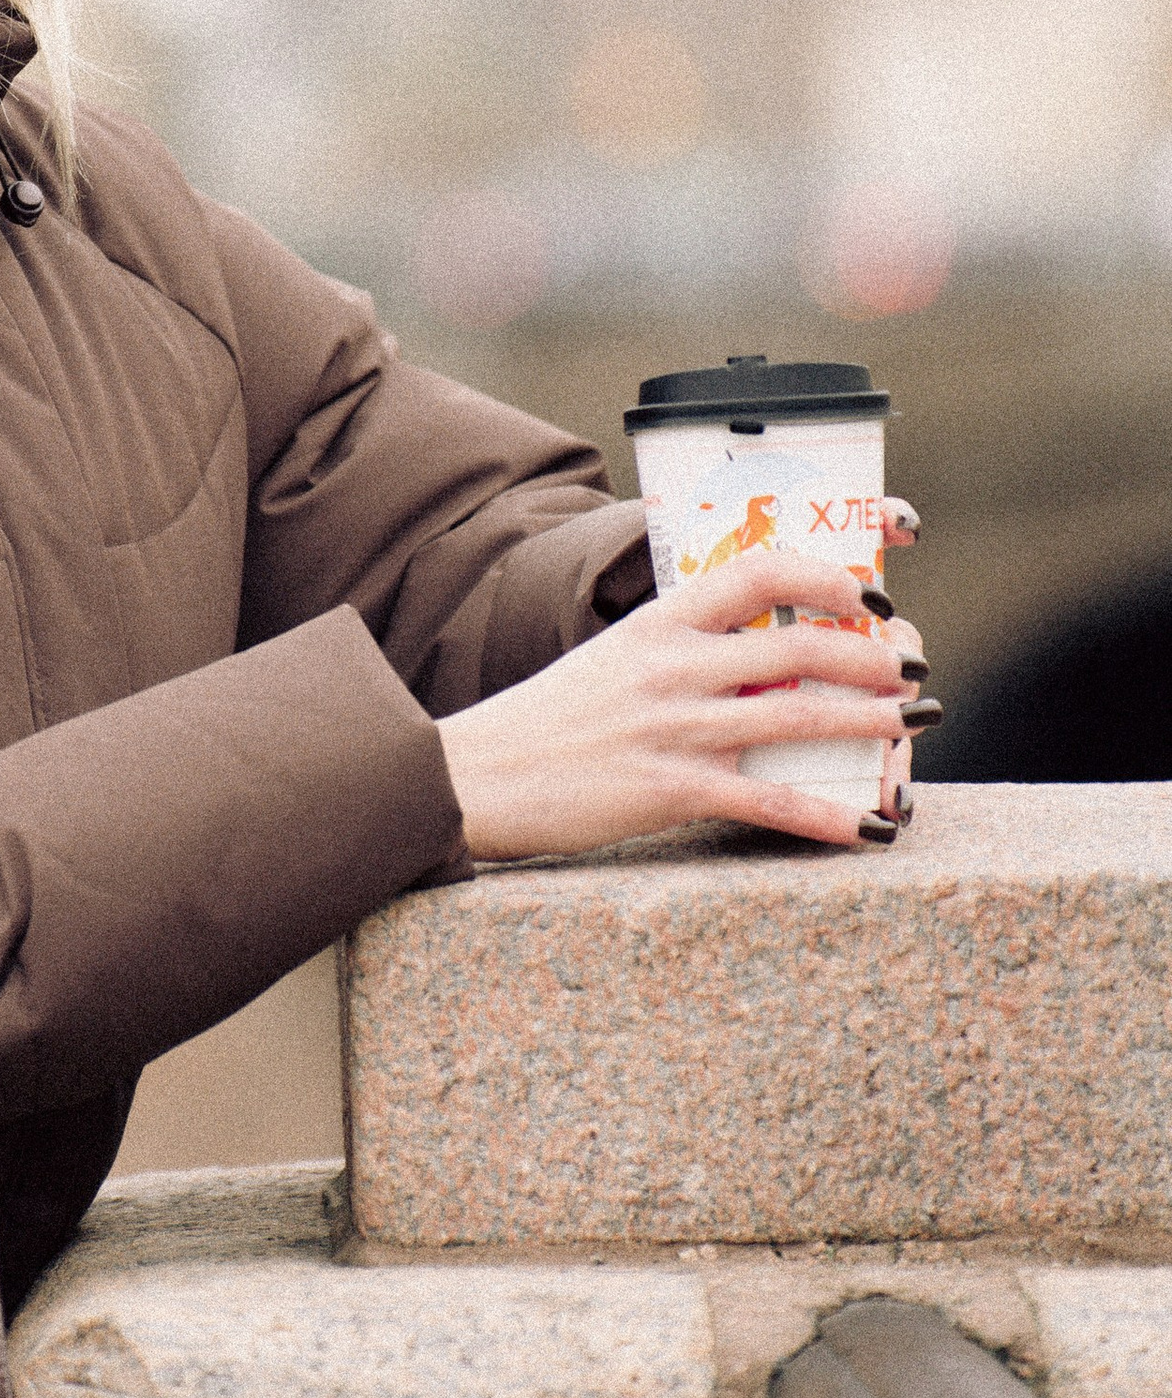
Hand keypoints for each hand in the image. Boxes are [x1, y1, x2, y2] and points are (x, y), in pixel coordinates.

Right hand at [436, 546, 923, 863]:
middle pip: (798, 645)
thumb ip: (681, 650)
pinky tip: (874, 826)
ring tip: (916, 724)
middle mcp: (673, 666)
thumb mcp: (614, 660)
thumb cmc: (551, 721)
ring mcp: (675, 727)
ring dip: (872, 723)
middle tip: (914, 667)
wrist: (480, 775)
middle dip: (873, 656)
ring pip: (799, 716)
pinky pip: (771, 799)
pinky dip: (832, 814)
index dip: (827, 577)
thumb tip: (757, 655)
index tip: (869, 597)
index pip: (758, 571)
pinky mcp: (672, 789)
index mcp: (658, 623)